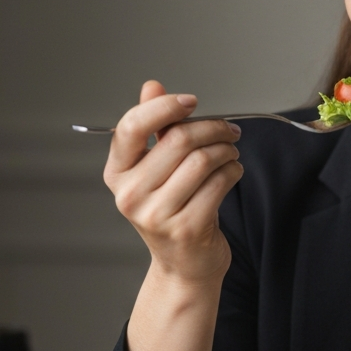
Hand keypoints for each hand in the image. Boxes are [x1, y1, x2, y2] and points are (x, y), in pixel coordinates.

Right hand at [105, 80, 242, 281]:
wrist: (185, 264)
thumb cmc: (172, 210)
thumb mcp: (156, 169)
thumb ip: (154, 127)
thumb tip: (152, 86)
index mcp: (117, 173)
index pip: (132, 127)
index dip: (165, 107)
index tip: (191, 102)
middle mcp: (130, 195)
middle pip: (179, 140)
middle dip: (213, 128)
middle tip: (229, 130)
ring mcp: (157, 215)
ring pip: (203, 160)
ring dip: (226, 150)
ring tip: (231, 153)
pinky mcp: (186, 228)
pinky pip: (219, 182)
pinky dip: (234, 170)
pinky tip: (233, 172)